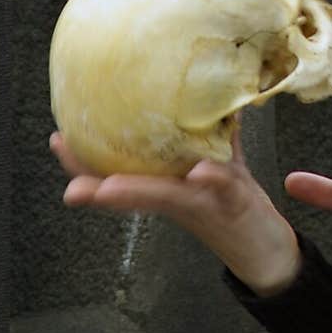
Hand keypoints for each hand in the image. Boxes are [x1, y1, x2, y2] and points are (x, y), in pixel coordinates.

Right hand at [49, 127, 301, 297]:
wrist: (272, 254)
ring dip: (134, 190)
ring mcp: (205, 204)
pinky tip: (199, 173)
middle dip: (93, 177)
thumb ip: (212, 127)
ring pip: (165, 196)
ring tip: (105, 187)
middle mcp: (180, 196)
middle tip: (62, 160)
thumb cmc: (241, 203)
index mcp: (170, 183)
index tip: (58, 138)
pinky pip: (222, 190)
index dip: (88, 159)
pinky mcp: (235, 207)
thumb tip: (208, 78)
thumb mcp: (223, 159)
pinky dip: (211, 180)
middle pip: (130, 187)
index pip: (123, 171)